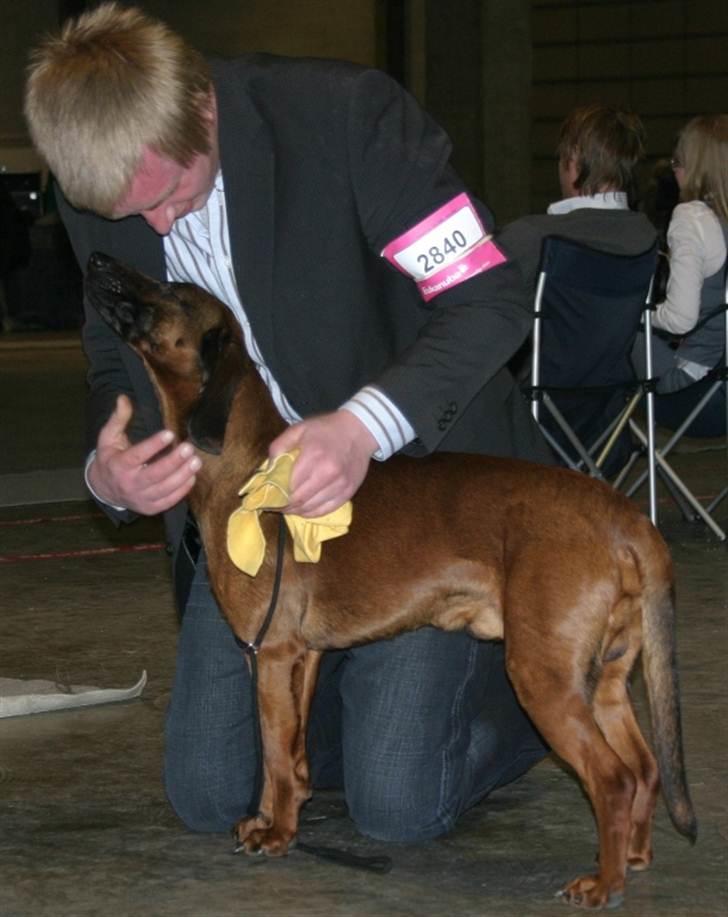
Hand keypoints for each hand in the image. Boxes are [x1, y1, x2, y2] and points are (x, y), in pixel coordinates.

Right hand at [87, 394, 200, 514]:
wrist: (104, 489)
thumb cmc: (110, 459)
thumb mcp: (108, 437)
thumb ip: (118, 419)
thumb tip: (123, 398)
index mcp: (118, 465)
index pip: (137, 455)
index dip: (154, 445)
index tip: (170, 433)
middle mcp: (129, 484)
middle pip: (155, 474)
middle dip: (174, 461)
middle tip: (189, 448)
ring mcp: (140, 498)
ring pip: (165, 489)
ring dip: (183, 475)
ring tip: (196, 461)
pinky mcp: (150, 508)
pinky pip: (169, 501)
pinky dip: (182, 490)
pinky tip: (192, 476)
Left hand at [268, 410, 376, 516]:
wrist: (359, 431)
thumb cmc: (326, 429)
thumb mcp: (299, 429)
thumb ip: (279, 446)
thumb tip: (267, 469)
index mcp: (313, 456)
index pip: (289, 485)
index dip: (276, 495)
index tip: (268, 496)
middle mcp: (328, 473)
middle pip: (299, 500)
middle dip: (284, 505)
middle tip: (276, 504)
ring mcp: (340, 485)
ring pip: (311, 508)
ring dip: (296, 511)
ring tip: (288, 507)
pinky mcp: (349, 492)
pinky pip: (326, 510)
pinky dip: (312, 513)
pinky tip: (304, 509)